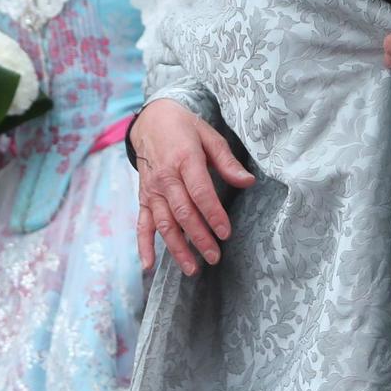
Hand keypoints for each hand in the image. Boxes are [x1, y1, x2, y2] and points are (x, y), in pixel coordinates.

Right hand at [132, 99, 255, 276]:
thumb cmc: (185, 129)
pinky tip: (149, 265)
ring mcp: (152, 190)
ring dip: (177, 248)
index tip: (225, 233)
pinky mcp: (143, 198)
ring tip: (192, 269)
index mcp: (184, 159)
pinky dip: (143, 245)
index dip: (213, 214)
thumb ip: (228, 162)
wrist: (151, 121)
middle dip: (199, 238)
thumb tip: (248, 182)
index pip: (200, 192)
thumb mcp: (210, 137)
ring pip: (164, 223)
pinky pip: (142, 224)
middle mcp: (165, 178)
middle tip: (215, 258)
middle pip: (182, 213)